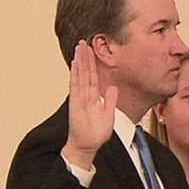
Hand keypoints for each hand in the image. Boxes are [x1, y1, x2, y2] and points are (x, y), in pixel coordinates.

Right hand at [62, 39, 116, 167]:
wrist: (88, 145)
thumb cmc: (96, 133)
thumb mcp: (109, 114)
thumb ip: (110, 100)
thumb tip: (113, 87)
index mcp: (93, 97)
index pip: (93, 76)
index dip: (92, 64)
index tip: (92, 51)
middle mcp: (85, 95)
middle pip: (85, 72)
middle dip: (85, 57)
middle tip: (84, 42)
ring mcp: (80, 97)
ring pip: (80, 75)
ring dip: (80, 61)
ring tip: (79, 47)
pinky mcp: (76, 102)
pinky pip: (76, 85)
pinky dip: (76, 73)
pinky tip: (75, 63)